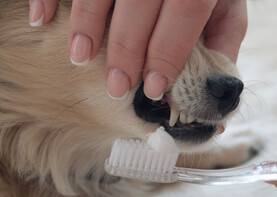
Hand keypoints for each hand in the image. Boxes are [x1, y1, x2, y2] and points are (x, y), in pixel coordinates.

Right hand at [29, 0, 247, 99]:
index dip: (166, 52)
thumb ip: (221, 47)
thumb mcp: (226, 12)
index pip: (185, 10)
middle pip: (140, 2)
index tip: (151, 88)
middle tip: (116, 88)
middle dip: (126, 49)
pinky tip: (45, 19)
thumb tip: (217, 100)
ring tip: (80, 59)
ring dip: (87, 23)